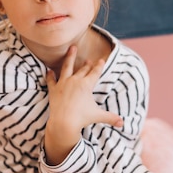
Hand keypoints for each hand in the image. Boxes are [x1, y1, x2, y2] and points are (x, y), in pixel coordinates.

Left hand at [45, 46, 122, 164]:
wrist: (64, 123)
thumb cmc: (82, 119)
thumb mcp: (98, 116)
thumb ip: (111, 118)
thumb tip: (122, 124)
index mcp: (86, 85)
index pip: (95, 72)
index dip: (99, 66)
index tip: (102, 60)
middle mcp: (75, 81)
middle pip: (83, 69)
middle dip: (87, 64)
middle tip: (89, 60)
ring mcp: (63, 83)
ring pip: (67, 66)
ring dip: (70, 57)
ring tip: (72, 48)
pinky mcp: (53, 89)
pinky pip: (51, 79)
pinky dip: (50, 75)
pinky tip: (49, 71)